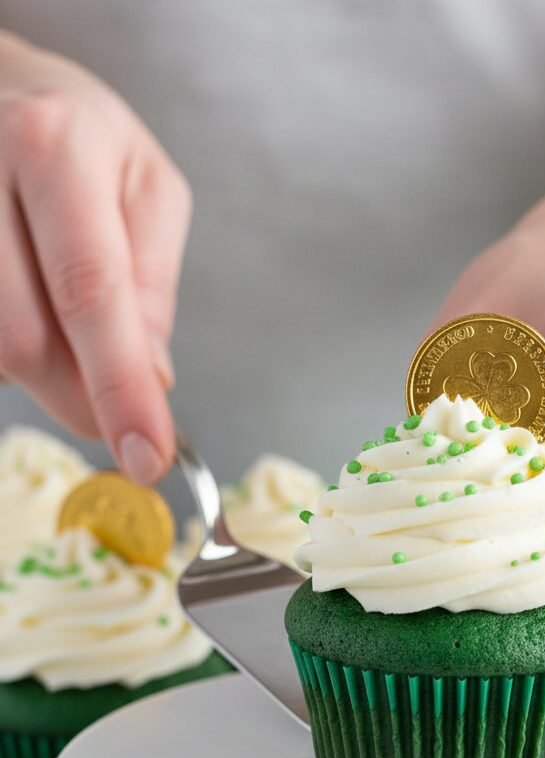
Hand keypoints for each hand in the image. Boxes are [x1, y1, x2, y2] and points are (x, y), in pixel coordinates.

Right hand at [0, 32, 189, 480]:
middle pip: (22, 339)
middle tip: (111, 402)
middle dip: (77, 391)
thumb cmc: (78, 134)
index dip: (119, 387)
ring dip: (34, 368)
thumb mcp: (147, 187)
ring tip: (51, 308)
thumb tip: (152, 379)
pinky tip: (17, 305)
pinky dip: (4, 351)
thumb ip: (152, 283)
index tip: (147, 457)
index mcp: (55, 147)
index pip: (89, 292)